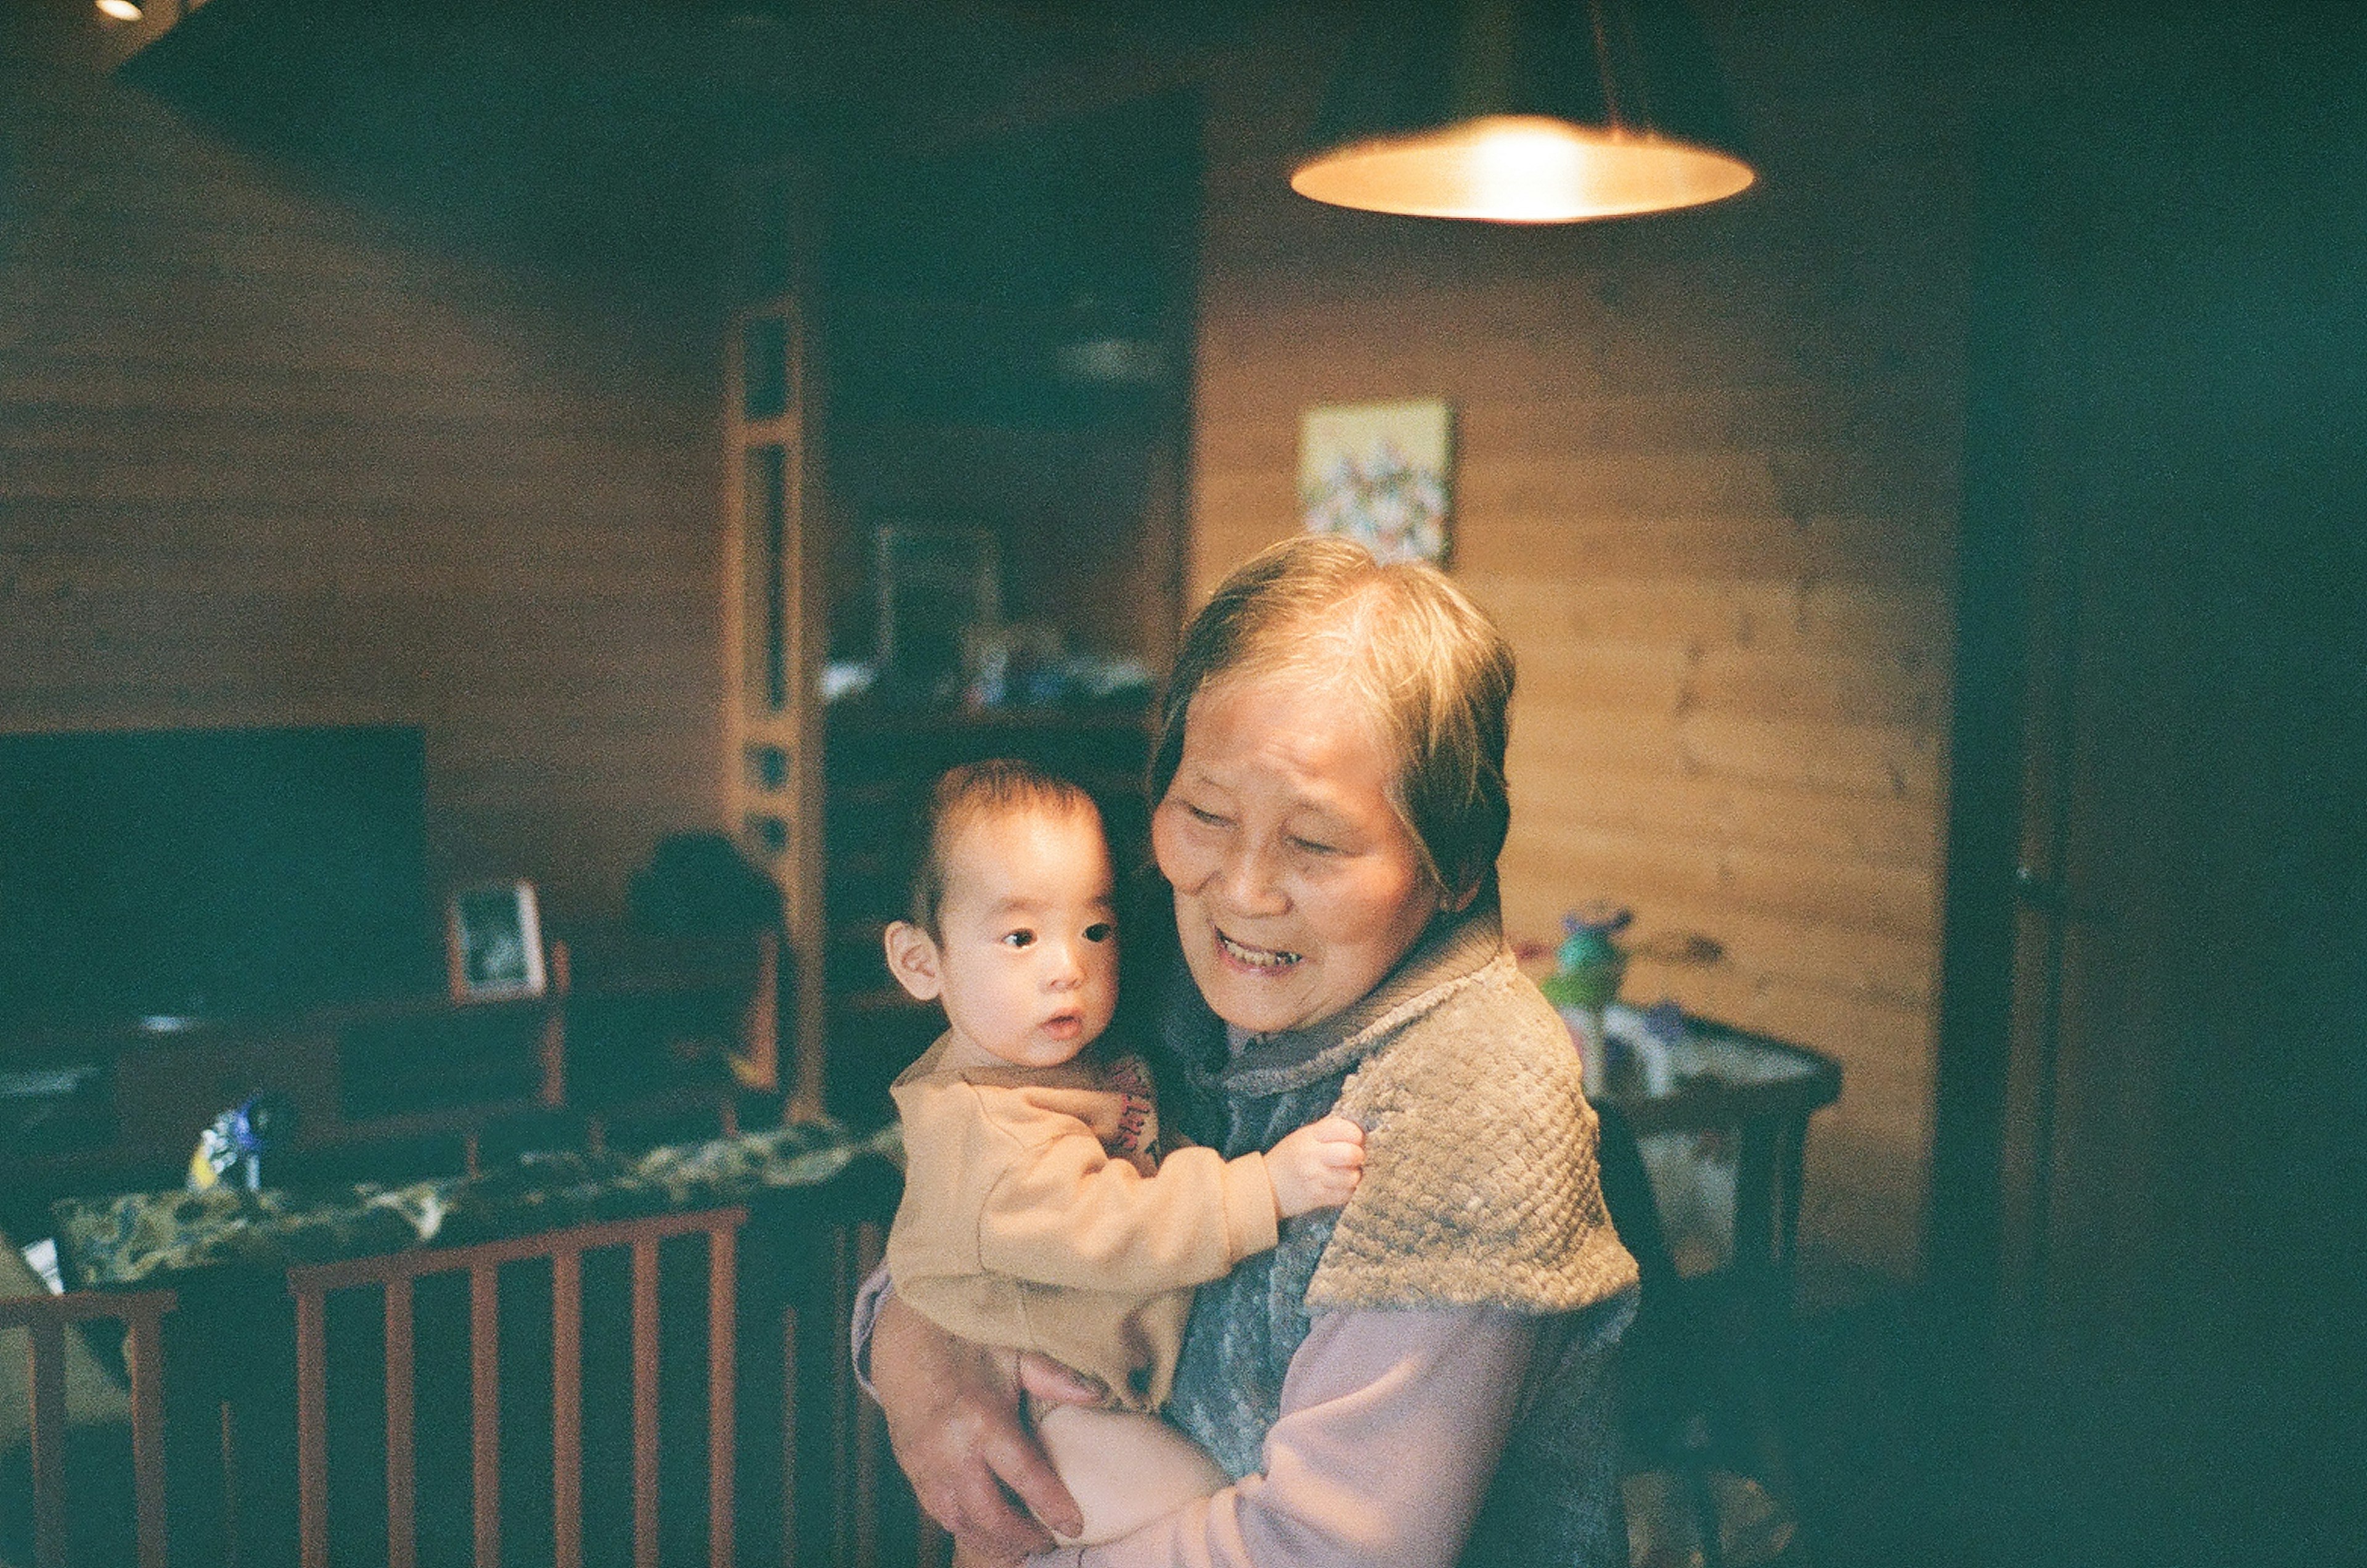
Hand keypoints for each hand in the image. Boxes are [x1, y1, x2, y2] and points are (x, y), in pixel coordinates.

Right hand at [868, 1294, 1093, 1563]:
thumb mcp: (1014, 1353)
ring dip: (990, 1539)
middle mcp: (952, 1450)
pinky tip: (986, 1531)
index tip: (1075, 1525)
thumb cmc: (969, 1345)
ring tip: (1019, 1544)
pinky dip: (964, 1527)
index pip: (1025, 1476)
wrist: (906, 1340)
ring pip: (959, 1521)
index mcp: (983, 1420)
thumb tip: (1098, 1393)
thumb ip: (1054, 1377)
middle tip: (1047, 1542)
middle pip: (989, 1513)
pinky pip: (938, 1512)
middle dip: (1020, 1536)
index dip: (1052, 1506)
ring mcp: (926, 1464)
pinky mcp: (912, 1470)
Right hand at [1267, 1113, 1364, 1217]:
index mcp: (1309, 1136)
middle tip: (1354, 1158)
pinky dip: (1347, 1191)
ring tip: (1344, 1173)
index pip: (1345, 1129)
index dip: (1356, 1134)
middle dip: (1359, 1156)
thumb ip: (1328, 1132)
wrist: (1265, 1187)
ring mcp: (1315, 1178)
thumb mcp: (1303, 1137)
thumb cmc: (1288, 1159)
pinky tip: (1339, 1185)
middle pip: (1353, 1154)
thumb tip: (1361, 1135)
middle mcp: (1312, 1156)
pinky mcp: (1318, 1197)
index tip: (1355, 1139)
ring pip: (1353, 1177)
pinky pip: (1346, 1194)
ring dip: (1354, 1175)